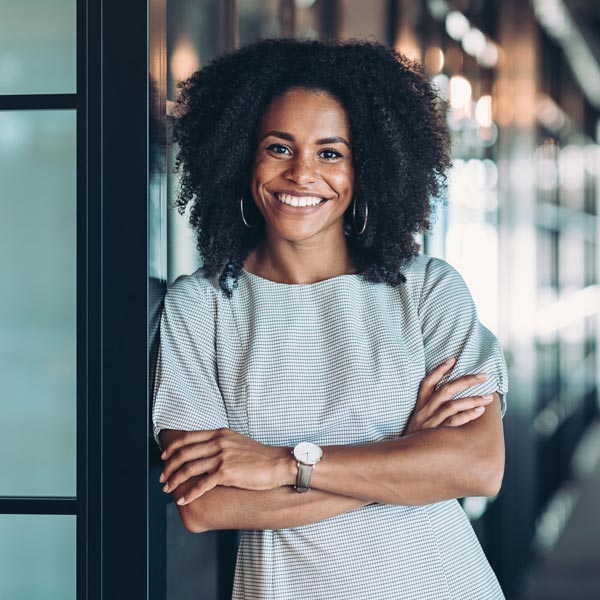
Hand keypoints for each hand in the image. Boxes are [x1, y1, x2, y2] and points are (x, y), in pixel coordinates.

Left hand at [158, 428, 293, 504]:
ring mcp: (221, 457)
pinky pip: (201, 484)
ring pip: (189, 468)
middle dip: (169, 467)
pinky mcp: (226, 472)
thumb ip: (219, 443)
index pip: (187, 438)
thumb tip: (202, 453)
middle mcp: (218, 442)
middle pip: (184, 453)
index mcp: (219, 434)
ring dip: (175, 480)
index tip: (164, 458)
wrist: (277, 464)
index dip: (172, 448)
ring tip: (168, 489)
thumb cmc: (259, 456)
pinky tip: (182, 499)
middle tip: (163, 477)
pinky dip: (188, 493)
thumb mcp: (236, 442)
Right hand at [403, 357, 492, 435]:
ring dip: (472, 399)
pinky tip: (479, 411)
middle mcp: (424, 411)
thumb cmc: (415, 439)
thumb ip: (429, 410)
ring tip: (488, 397)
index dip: (439, 369)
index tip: (453, 359)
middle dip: (466, 381)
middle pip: (446, 389)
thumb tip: (450, 400)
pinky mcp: (435, 434)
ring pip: (452, 405)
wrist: (401, 458)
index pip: (428, 382)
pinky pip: (453, 422)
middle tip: (484, 376)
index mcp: (420, 406)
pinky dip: (467, 415)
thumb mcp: (417, 421)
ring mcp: (430, 422)